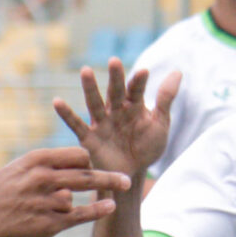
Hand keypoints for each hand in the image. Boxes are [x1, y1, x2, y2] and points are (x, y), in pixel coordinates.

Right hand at [0, 147, 131, 236]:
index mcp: (37, 160)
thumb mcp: (20, 167)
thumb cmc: (0, 191)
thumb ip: (49, 164)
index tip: (93, 167)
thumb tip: (78, 162)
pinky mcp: (47, 224)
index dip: (89, 161)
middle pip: (87, 174)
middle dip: (110, 177)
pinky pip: (79, 216)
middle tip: (129, 180)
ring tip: (116, 194)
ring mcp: (45, 202)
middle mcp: (43, 178)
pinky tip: (110, 208)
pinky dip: (98, 211)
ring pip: (79, 196)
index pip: (77, 154)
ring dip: (94, 196)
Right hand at [52, 57, 174, 186]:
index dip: (139, 82)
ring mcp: (101, 123)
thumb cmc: (147, 148)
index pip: (136, 90)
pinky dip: (66, 114)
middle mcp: (115, 110)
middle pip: (115, 91)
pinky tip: (57, 102)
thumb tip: (178, 71)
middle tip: (114, 61)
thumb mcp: (160, 124)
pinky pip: (76, 125)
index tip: (144, 72)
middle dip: (115, 77)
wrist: (132, 175)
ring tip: (86, 70)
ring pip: (95, 103)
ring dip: (90, 88)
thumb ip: (165, 99)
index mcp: (133, 106)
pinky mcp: (89, 138)